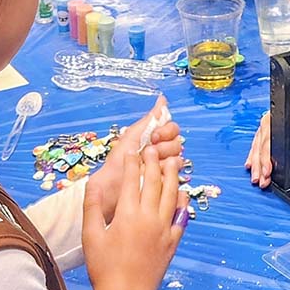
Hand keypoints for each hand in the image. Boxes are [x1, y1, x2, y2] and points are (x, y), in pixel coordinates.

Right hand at [83, 145, 186, 289]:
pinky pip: (181, 215)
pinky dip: (182, 201)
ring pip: (171, 194)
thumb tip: (93, 184)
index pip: (132, 180)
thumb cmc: (104, 267)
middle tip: (154, 149)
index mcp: (127, 215)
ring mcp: (164, 227)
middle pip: (155, 182)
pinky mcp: (173, 239)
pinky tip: (182, 192)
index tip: (132, 151)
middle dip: (154, 162)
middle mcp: (149, 217)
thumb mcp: (91, 237)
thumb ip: (92, 208)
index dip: (133, 163)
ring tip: (172, 161)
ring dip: (172, 176)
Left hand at [88, 96, 183, 224]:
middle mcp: (163, 153)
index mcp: (156, 140)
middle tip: (150, 152)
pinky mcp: (167, 186)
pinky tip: (155, 176)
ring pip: (179, 159)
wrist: (110, 190)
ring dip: (163, 161)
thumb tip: (163, 99)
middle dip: (164, 146)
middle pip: (178, 143)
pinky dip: (166, 175)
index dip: (166, 131)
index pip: (173, 129)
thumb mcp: (132, 136)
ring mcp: (165, 170)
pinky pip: (178, 177)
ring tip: (149, 168)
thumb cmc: (117, 164)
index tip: (153, 136)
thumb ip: (150, 118)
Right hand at [245, 101, 289, 187]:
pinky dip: (254, 154)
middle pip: (259, 148)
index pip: (267, 145)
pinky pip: (257, 142)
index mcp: (275, 120)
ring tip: (256, 177)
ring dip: (255, 162)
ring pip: (256, 146)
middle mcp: (267, 121)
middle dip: (259, 166)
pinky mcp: (268, 126)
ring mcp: (266, 123)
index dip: (266, 160)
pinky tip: (252, 163)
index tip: (267, 172)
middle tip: (261, 180)